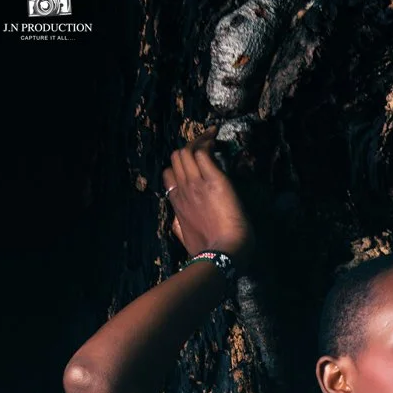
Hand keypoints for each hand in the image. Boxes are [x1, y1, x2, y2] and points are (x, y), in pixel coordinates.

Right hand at [161, 125, 255, 270]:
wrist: (223, 254)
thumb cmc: (208, 251)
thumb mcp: (186, 239)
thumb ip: (179, 226)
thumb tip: (175, 221)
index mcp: (177, 203)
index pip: (169, 175)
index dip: (179, 168)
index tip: (193, 167)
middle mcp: (183, 189)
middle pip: (176, 158)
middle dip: (189, 149)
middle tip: (206, 145)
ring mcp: (196, 183)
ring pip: (186, 151)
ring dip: (199, 142)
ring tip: (211, 138)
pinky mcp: (213, 179)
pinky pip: (203, 153)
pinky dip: (208, 143)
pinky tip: (216, 141)